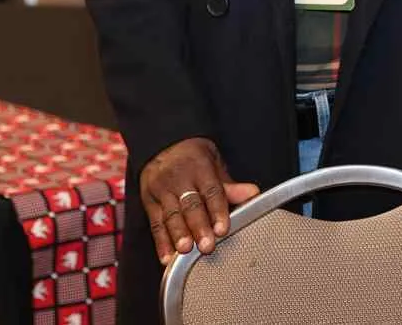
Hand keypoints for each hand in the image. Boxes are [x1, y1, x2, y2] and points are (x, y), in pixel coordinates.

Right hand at [140, 137, 258, 264]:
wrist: (162, 144)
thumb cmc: (193, 158)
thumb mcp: (213, 164)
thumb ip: (230, 185)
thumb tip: (253, 194)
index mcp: (199, 167)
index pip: (211, 191)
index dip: (217, 211)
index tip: (223, 229)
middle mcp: (178, 178)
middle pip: (190, 205)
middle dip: (198, 227)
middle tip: (206, 246)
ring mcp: (161, 189)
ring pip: (171, 215)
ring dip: (178, 235)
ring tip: (185, 250)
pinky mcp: (148, 201)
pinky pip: (155, 223)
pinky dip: (161, 242)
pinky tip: (166, 257)